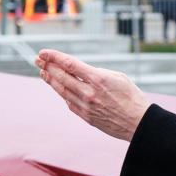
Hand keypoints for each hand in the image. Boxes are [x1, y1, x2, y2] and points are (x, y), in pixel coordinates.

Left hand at [35, 49, 150, 140]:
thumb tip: (82, 72)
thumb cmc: (132, 97)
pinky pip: (69, 103)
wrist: (138, 123)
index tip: (44, 52)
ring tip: (42, 72)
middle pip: (62, 77)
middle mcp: (89, 92)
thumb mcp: (118, 77)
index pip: (69, 64)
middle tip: (37, 60)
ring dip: (50, 80)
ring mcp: (86, 106)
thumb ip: (98, 73)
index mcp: (98, 79)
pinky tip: (58, 88)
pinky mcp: (86, 117)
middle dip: (47, 66)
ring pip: (62, 90)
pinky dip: (62, 94)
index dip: (54, 57)